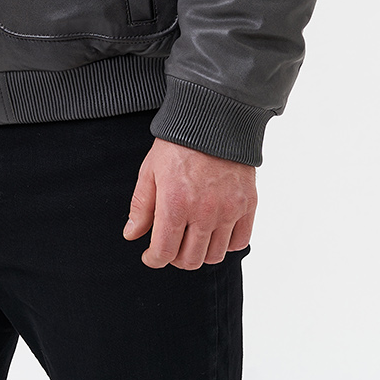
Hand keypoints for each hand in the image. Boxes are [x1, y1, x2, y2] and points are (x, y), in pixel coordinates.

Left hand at [123, 137, 255, 268]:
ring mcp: (229, 210)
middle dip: (175, 258)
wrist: (214, 119)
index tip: (150, 256)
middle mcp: (204, 212)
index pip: (164, 252)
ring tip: (192, 238)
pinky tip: (215, 231)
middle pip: (190, 260)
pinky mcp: (248, 204)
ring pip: (215, 256)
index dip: (153, 259)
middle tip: (170, 246)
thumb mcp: (150, 171)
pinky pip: (240, 242)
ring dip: (200, 253)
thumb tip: (132, 235)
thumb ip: (141, 206)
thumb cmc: (178, 143)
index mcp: (175, 203)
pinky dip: (227, 243)